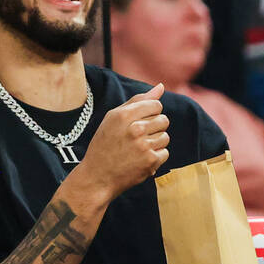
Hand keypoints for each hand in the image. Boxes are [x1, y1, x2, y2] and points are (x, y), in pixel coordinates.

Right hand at [73, 84, 168, 202]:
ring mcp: (144, 146)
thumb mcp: (114, 119)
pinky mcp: (151, 161)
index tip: (141, 121)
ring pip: (166, 137)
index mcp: (123, 115)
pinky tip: (141, 159)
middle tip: (138, 137)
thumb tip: (161, 86)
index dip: (151, 113)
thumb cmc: (105, 144)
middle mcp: (135, 129)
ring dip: (156, 143)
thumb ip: (138, 101)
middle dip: (155, 128)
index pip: (156, 105)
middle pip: (163, 120)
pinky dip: (156, 157)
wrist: (97, 177)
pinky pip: (165, 152)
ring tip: (139, 148)